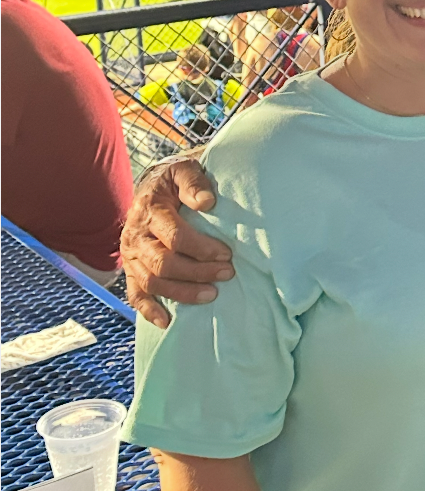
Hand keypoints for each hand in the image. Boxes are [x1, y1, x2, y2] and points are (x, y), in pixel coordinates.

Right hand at [120, 159, 231, 328]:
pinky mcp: (131, 270)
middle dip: (197, 272)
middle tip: (227, 273)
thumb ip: (194, 182)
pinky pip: (135, 295)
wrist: (151, 186)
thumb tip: (207, 202)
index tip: (226, 254)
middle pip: (164, 263)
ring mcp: (131, 256)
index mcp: (150, 211)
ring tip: (212, 294)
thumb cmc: (174, 180)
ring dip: (182, 292)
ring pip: (152, 282)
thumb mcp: (184, 170)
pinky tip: (167, 321)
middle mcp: (136, 236)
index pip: (174, 236)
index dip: (201, 248)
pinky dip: (149, 310)